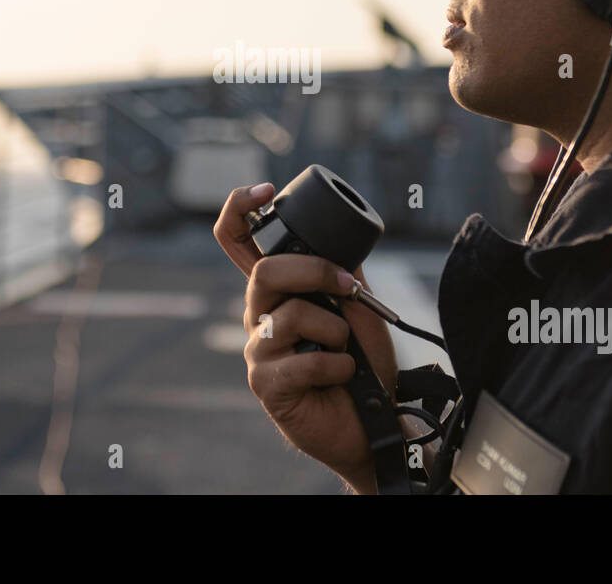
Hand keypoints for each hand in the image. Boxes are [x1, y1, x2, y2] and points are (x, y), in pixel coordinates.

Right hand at [214, 183, 398, 492]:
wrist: (374, 421)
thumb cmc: (362, 364)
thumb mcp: (359, 306)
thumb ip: (343, 271)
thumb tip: (342, 239)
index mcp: (276, 291)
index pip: (237, 241)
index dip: (239, 209)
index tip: (265, 190)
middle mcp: (258, 315)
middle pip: (265, 272)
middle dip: (313, 272)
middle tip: (346, 288)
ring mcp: (257, 351)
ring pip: (290, 315)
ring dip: (335, 329)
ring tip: (345, 349)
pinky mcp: (265, 384)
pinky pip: (305, 358)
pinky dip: (338, 363)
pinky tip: (341, 375)